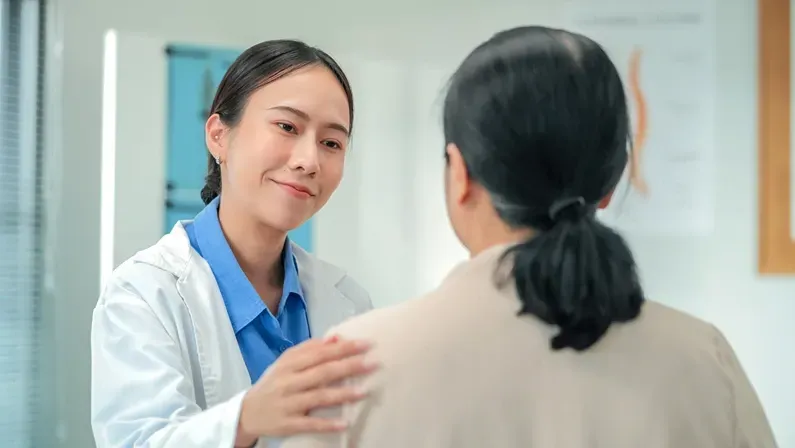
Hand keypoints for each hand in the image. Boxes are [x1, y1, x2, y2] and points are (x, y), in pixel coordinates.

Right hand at [235, 336, 376, 444]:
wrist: (246, 412)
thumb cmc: (274, 383)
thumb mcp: (286, 362)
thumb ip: (310, 349)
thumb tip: (336, 337)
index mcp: (290, 363)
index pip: (320, 353)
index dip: (343, 348)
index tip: (365, 344)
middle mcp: (288, 381)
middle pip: (322, 372)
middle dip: (349, 366)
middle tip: (372, 363)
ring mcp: (288, 403)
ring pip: (318, 397)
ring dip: (342, 395)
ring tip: (364, 392)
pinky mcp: (287, 424)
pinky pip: (310, 424)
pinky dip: (327, 424)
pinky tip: (345, 423)